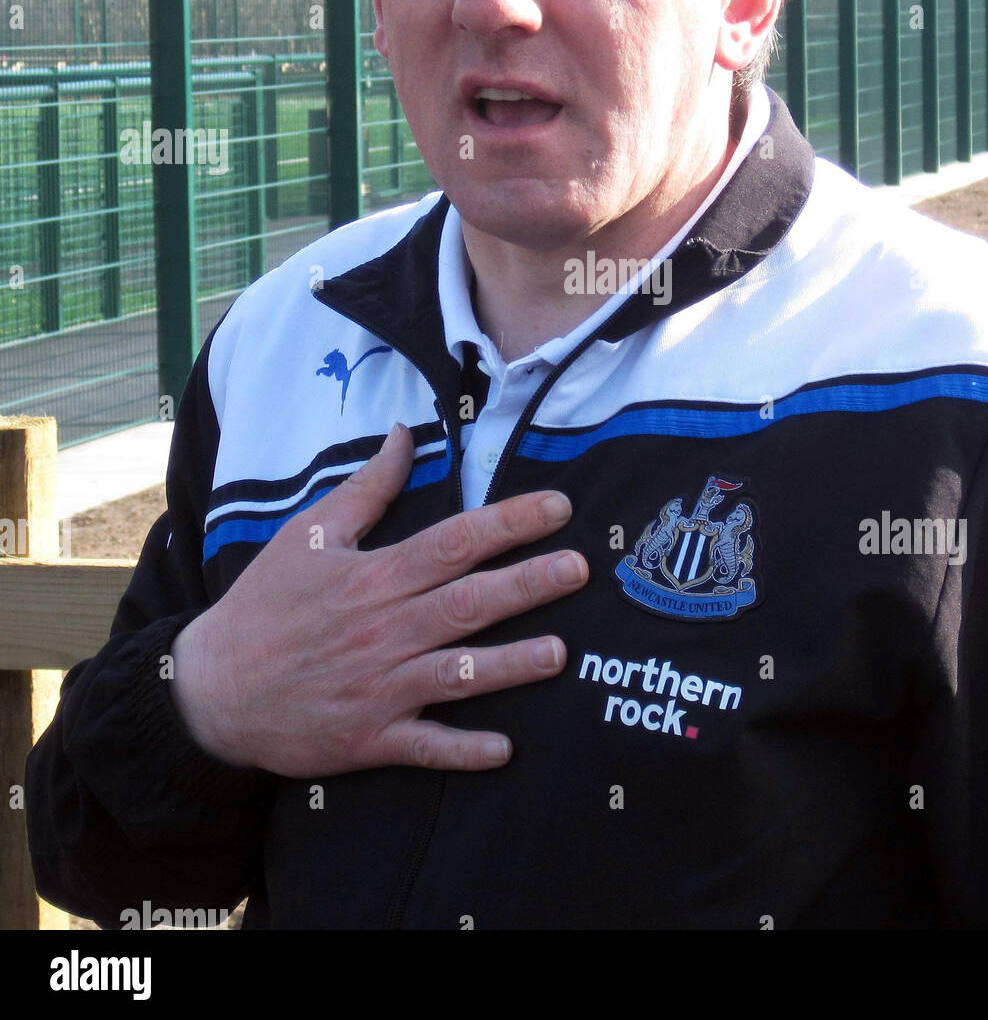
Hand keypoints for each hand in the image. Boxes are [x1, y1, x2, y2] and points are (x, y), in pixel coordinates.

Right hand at [169, 423, 586, 776]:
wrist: (210, 690)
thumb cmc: (264, 605)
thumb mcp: (309, 535)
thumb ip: (367, 487)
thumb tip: (406, 434)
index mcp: (374, 577)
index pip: (454, 542)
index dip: (509, 522)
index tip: (557, 508)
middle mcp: (384, 630)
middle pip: (467, 603)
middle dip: (528, 584)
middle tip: (580, 569)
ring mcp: (379, 687)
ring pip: (457, 674)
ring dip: (510, 665)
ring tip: (560, 654)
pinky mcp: (370, 738)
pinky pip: (425, 746)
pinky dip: (463, 751)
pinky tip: (505, 750)